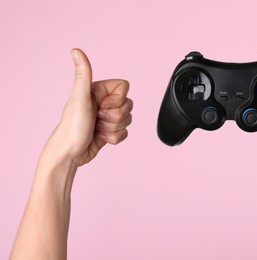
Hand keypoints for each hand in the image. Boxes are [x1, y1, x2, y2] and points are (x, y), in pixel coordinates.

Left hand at [49, 49, 132, 165]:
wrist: (69, 153)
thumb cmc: (72, 126)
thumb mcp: (80, 98)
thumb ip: (83, 74)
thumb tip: (75, 50)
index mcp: (98, 90)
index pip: (124, 87)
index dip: (117, 100)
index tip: (101, 106)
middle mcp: (103, 102)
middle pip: (129, 105)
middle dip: (115, 117)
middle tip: (97, 119)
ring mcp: (107, 117)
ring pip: (128, 119)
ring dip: (113, 128)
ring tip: (96, 129)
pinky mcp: (110, 130)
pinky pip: (125, 132)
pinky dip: (114, 138)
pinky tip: (100, 138)